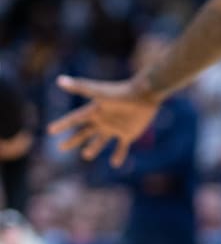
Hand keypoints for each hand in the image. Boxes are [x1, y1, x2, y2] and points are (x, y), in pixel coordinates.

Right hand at [47, 77, 161, 165]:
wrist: (146, 94)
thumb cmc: (121, 92)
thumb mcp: (98, 91)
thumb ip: (80, 87)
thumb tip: (60, 80)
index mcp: (95, 111)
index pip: (74, 119)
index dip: (63, 124)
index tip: (51, 130)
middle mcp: (103, 121)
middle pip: (84, 133)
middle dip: (73, 140)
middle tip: (61, 147)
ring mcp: (116, 128)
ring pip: (101, 141)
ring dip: (93, 148)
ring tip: (87, 154)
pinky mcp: (129, 134)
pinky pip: (122, 147)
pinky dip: (119, 155)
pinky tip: (115, 163)